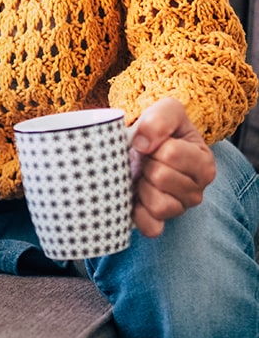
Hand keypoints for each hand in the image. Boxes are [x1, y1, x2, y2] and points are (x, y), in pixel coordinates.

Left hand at [128, 98, 215, 236]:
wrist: (143, 144)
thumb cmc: (159, 129)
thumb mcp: (166, 110)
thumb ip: (160, 118)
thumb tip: (142, 144)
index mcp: (203, 162)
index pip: (171, 154)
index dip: (152, 145)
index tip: (151, 143)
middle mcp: (197, 189)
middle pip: (161, 178)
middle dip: (145, 165)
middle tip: (144, 160)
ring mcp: (180, 208)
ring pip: (159, 205)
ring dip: (142, 187)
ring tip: (141, 176)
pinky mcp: (160, 222)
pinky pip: (151, 227)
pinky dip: (138, 214)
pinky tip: (134, 198)